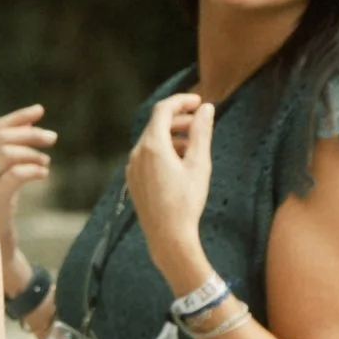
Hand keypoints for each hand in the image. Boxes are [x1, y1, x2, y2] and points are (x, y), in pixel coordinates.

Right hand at [0, 104, 54, 257]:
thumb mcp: (4, 176)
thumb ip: (13, 151)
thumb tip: (32, 123)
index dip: (18, 117)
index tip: (40, 110)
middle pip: (1, 136)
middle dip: (30, 133)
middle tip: (53, 138)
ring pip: (7, 153)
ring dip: (32, 153)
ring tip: (45, 163)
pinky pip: (15, 176)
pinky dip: (33, 170)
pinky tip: (44, 175)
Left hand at [126, 93, 214, 289]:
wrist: (168, 237)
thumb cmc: (186, 201)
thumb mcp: (199, 163)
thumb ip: (201, 132)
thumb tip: (205, 108)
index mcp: (152, 146)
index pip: (163, 110)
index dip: (181, 101)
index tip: (199, 101)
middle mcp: (137, 154)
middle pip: (156, 124)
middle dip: (179, 119)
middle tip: (200, 122)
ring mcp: (132, 168)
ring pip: (151, 141)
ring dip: (172, 136)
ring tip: (193, 145)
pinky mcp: (133, 181)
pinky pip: (146, 157)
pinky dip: (163, 151)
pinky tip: (179, 163)